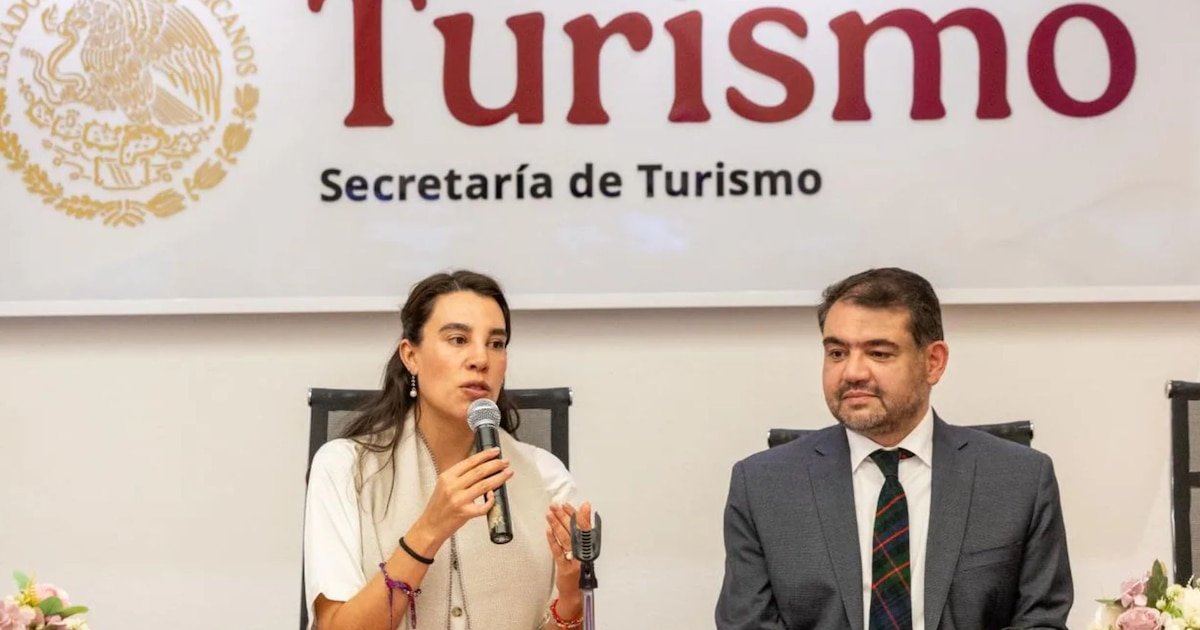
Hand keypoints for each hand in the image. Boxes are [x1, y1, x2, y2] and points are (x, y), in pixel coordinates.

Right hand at [409, 447, 512, 551]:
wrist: (430, 526)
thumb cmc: (438, 507)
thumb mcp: (444, 485)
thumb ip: (459, 476)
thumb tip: (481, 466)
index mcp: (447, 477)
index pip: (470, 462)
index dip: (485, 455)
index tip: (495, 451)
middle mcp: (452, 486)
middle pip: (479, 471)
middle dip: (495, 464)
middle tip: (505, 462)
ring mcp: (459, 500)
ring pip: (485, 485)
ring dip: (499, 478)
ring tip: (507, 473)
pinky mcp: (465, 513)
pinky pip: (483, 505)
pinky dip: (491, 500)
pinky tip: (494, 495)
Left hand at [545, 501, 592, 619]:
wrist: (577, 595)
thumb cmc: (581, 574)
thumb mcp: (585, 555)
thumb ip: (583, 539)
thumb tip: (580, 521)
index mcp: (590, 550)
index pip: (587, 529)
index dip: (582, 516)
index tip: (578, 505)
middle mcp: (584, 555)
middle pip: (575, 532)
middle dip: (565, 516)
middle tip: (557, 505)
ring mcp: (574, 561)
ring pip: (565, 539)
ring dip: (557, 524)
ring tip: (550, 514)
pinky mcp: (564, 568)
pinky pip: (558, 551)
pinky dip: (552, 540)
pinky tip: (548, 530)